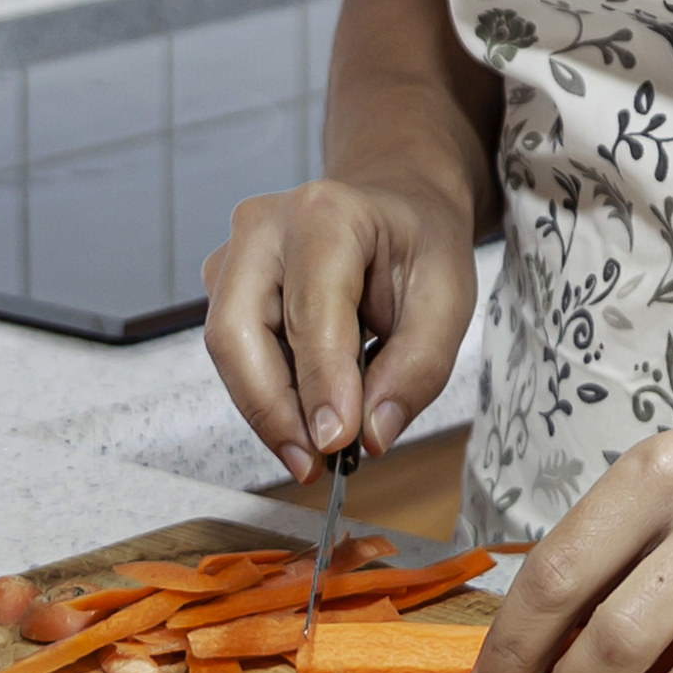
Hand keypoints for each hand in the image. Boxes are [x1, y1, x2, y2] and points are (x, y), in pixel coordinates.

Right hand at [202, 175, 479, 482]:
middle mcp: (263, 228)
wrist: (396, 208)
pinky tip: (306, 413)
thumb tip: (370, 435)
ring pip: (228, 351)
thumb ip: (418, 368)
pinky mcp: (224, 287)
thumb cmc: (419, 247)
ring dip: (268, 410)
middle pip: (237, 332)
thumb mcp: (448, 300)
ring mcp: (233, 256)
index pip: (310, 312)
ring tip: (316, 449)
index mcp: (325, 214)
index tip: (337, 444)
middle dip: (272, 410)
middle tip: (313, 464)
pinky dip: (268, 396)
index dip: (321, 385)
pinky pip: (235, 355)